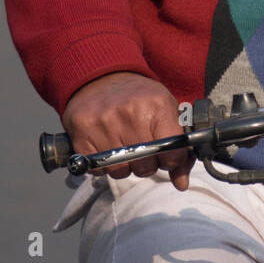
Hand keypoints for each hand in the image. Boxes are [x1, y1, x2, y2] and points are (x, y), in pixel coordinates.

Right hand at [61, 71, 193, 190]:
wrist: (102, 77)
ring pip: (121, 171)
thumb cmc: (139, 97)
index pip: (172, 154)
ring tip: (123, 145)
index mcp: (158, 105)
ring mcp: (104, 122)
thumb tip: (181, 184)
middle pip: (145, 167)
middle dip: (147, 164)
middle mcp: (131, 113)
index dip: (171, 161)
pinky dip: (103, 164)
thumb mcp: (166, 111)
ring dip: (124, 166)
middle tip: (142, 148)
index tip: (166, 155)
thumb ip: (179, 148)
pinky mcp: (82, 131)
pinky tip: (106, 145)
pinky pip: (98, 169)